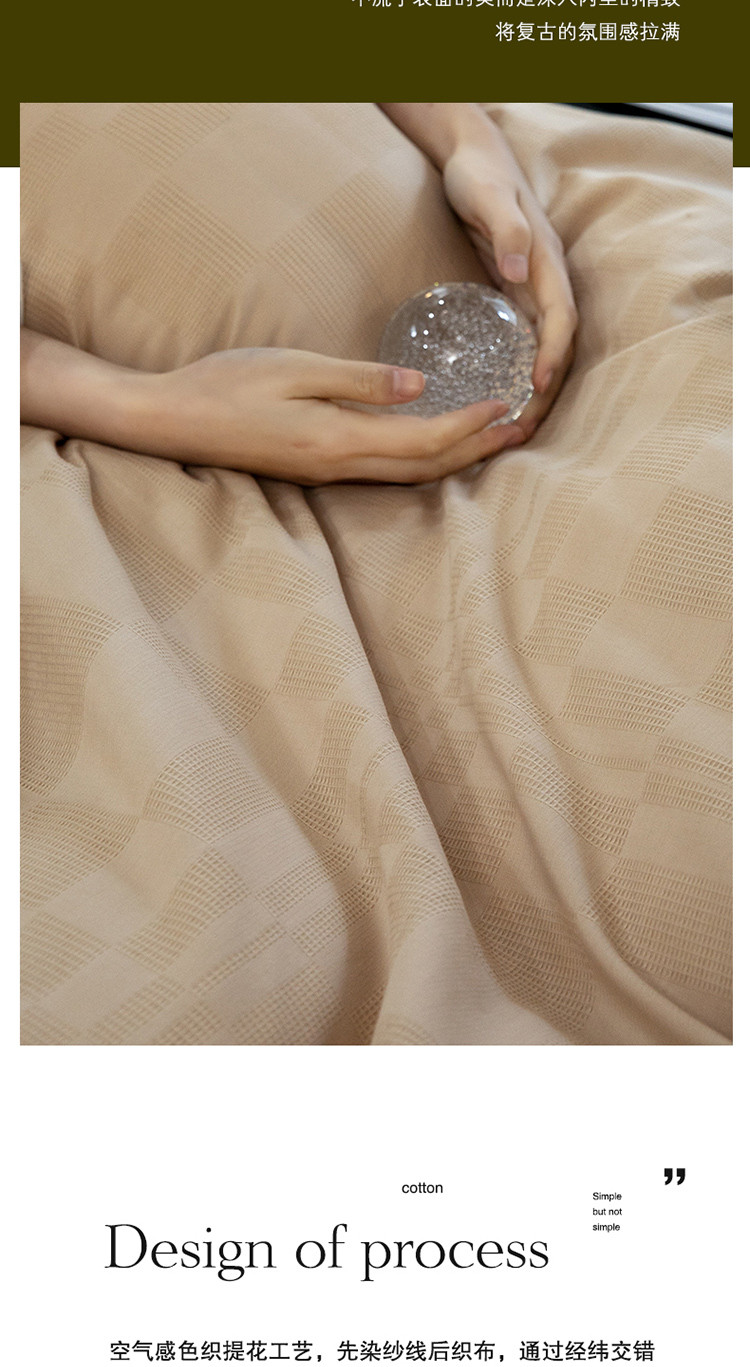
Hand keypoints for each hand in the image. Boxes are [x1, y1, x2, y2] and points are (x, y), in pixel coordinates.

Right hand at [143, 347, 525, 484]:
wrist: (171, 421)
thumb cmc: (225, 385)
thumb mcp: (293, 367)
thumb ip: (359, 380)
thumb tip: (420, 386)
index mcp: (337, 440)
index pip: (424, 441)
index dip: (472, 425)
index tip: (509, 402)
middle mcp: (340, 467)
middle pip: (428, 469)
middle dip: (480, 450)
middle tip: (524, 428)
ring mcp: (329, 473)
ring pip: (411, 476)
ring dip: (457, 459)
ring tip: (496, 438)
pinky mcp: (319, 468)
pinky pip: (387, 471)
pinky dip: (424, 459)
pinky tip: (437, 444)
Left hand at [441, 132, 576, 438]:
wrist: (471, 154)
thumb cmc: (478, 174)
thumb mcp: (488, 196)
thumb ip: (504, 230)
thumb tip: (518, 270)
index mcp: (545, 263)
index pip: (560, 319)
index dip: (552, 355)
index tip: (536, 388)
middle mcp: (544, 280)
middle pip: (556, 345)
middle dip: (546, 389)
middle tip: (523, 430)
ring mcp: (530, 288)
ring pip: (541, 348)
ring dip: (534, 389)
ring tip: (514, 429)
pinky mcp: (512, 293)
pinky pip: (522, 341)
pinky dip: (517, 372)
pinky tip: (500, 398)